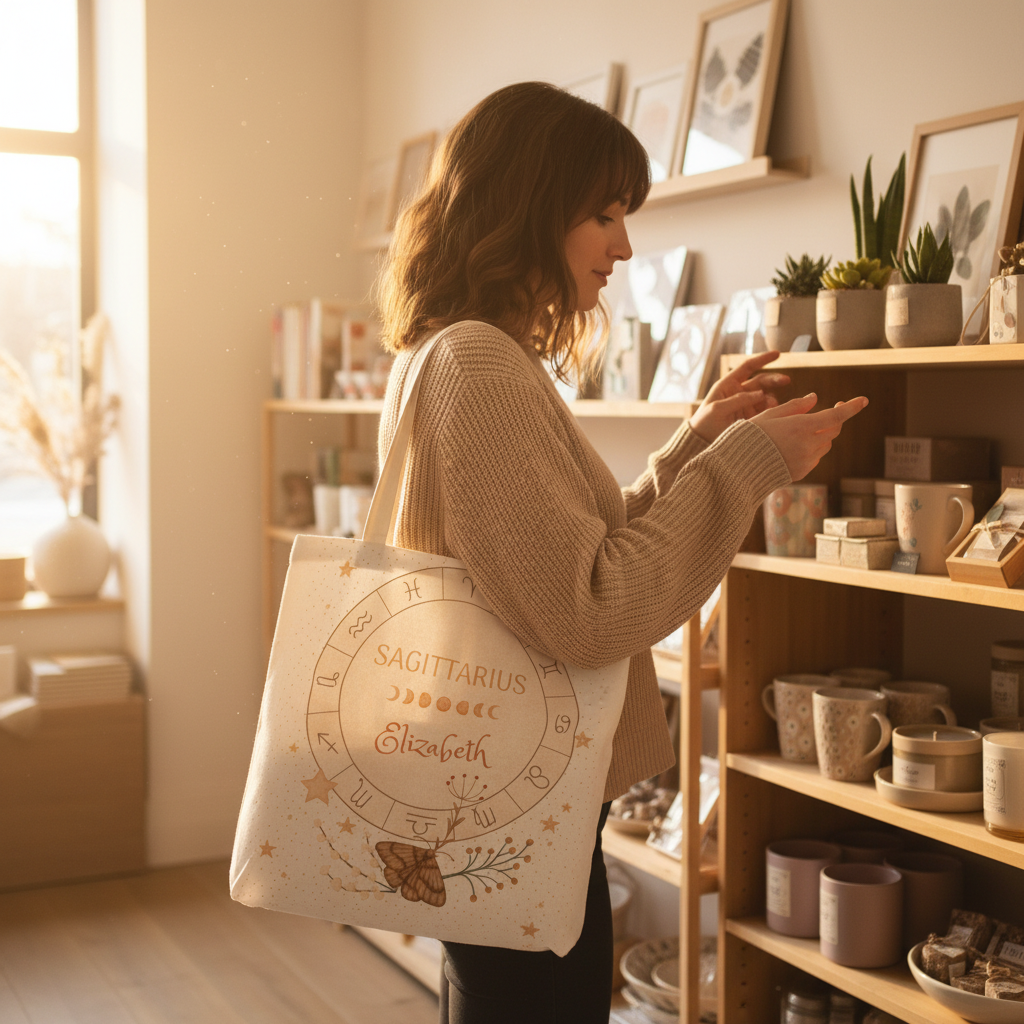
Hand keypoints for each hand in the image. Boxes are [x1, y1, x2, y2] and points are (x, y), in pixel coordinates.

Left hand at [689, 351, 790, 443]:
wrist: (701, 442)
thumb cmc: (704, 423)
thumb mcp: (717, 409)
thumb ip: (738, 400)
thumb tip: (760, 394)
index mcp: (728, 385)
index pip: (748, 367)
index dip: (762, 359)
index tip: (777, 353)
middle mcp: (739, 393)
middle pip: (761, 381)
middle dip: (774, 379)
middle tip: (786, 380)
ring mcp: (747, 406)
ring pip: (766, 397)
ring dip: (773, 399)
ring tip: (773, 405)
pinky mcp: (752, 418)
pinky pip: (766, 412)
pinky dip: (772, 411)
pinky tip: (773, 414)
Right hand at [753, 393, 869, 480]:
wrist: (739, 468)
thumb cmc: (750, 436)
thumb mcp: (770, 415)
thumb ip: (795, 406)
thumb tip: (814, 398)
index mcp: (800, 427)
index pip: (835, 416)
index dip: (851, 408)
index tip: (864, 400)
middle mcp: (808, 445)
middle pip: (833, 430)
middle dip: (834, 419)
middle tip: (831, 408)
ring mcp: (807, 460)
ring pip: (826, 444)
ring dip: (822, 434)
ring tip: (802, 431)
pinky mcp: (802, 471)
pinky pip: (815, 457)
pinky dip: (812, 449)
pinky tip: (793, 447)